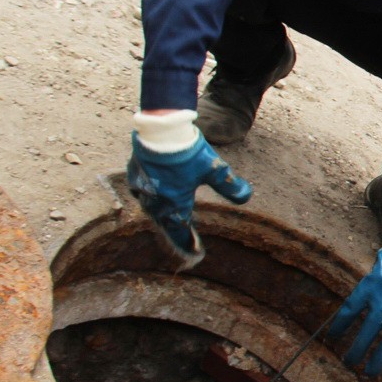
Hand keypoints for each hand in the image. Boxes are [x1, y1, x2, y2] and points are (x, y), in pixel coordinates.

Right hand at [127, 120, 251, 265]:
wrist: (161, 129)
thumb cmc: (188, 151)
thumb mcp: (213, 169)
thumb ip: (229, 185)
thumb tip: (247, 197)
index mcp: (174, 203)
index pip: (180, 230)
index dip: (186, 242)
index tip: (193, 252)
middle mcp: (155, 200)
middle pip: (164, 222)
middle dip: (173, 231)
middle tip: (182, 239)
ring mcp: (142, 188)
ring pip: (151, 209)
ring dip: (162, 217)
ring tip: (169, 221)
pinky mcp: (134, 174)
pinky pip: (142, 194)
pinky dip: (151, 200)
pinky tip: (156, 198)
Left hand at [328, 211, 381, 376]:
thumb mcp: (380, 263)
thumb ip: (372, 283)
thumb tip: (364, 302)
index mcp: (371, 284)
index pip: (350, 309)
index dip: (340, 326)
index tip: (331, 338)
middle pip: (368, 329)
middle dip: (357, 349)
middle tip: (349, 362)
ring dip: (379, 358)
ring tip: (370, 372)